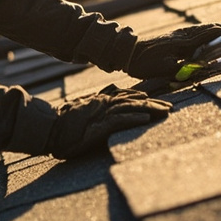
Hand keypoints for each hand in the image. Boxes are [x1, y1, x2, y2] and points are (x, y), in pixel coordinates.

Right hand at [47, 86, 170, 158]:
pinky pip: (118, 121)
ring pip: (130, 109)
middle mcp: (104, 103)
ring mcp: (101, 113)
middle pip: (134, 101)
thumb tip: (112, 91)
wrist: (49, 129)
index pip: (126, 96)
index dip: (143, 98)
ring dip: (150, 110)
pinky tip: (144, 120)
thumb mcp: (83, 108)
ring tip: (166, 112)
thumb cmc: (65, 122)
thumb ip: (97, 101)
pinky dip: (132, 119)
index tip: (158, 101)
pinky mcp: (98, 126)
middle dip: (154, 104)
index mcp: (101, 100)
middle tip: (171, 107)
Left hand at [124, 23, 220, 78]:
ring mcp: (176, 34)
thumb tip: (200, 67)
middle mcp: (181, 35)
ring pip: (198, 29)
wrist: (129, 52)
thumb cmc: (145, 63)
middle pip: (205, 29)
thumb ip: (183, 68)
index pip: (207, 36)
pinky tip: (201, 36)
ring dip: (211, 31)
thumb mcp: (164, 69)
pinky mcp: (171, 36)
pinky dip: (202, 32)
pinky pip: (191, 32)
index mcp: (183, 43)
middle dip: (220, 32)